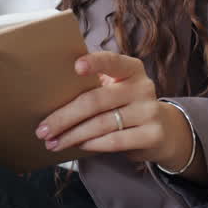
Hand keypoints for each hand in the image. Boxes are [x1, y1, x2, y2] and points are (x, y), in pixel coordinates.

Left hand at [33, 51, 191, 167]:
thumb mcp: (116, 88)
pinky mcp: (152, 134)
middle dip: (64, 117)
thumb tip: (51, 94)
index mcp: (130, 69)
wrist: (165, 130)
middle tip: (42, 130)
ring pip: (101, 124)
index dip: (94, 63)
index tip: (76, 66)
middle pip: (95, 101)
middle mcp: (142, 87)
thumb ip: (94, 84)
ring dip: (72, 135)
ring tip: (53, 142)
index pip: (111, 61)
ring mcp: (149, 111)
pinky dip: (92, 144)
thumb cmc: (126, 104)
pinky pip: (114, 141)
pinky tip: (78, 146)